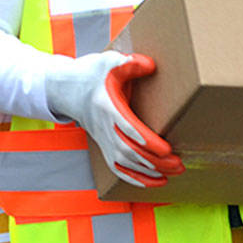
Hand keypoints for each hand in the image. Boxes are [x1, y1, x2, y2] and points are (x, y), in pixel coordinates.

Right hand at [45, 51, 183, 187]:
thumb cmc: (90, 74)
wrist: (64, 89)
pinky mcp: (105, 146)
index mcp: (106, 107)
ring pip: (125, 162)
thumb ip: (131, 64)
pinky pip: (119, 167)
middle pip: (129, 150)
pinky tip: (156, 181)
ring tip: (175, 172)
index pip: (126, 128)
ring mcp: (103, 139)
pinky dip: (136, 178)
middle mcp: (104, 127)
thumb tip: (150, 66)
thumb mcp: (110, 62)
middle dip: (154, 160)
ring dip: (150, 171)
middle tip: (179, 164)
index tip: (166, 148)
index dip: (146, 140)